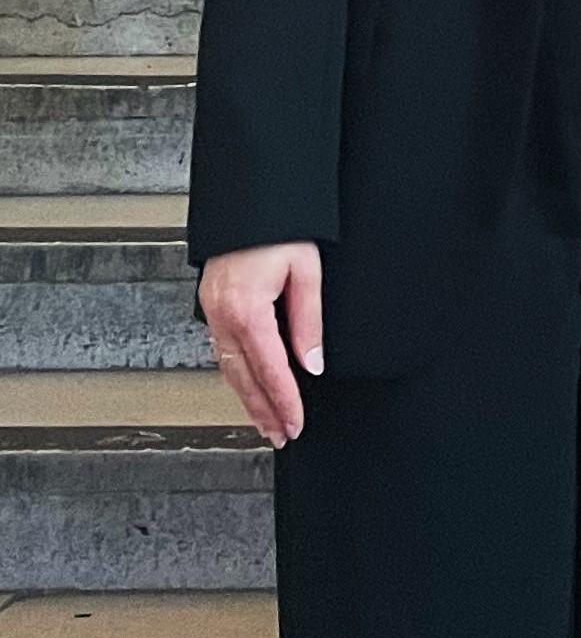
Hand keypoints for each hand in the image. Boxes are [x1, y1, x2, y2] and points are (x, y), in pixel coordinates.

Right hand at [197, 242, 323, 446]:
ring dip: (249, 398)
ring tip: (267, 422)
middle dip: (263, 411)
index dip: (284, 401)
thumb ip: (309, 320)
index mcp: (246, 310)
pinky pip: (224, 352)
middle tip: (281, 435)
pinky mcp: (211, 307)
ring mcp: (212, 313)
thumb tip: (313, 364)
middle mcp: (223, 317)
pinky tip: (250, 387)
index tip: (295, 424)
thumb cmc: (279, 228)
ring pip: (229, 369)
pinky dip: (238, 375)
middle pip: (243, 378)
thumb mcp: (306, 270)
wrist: (249, 202)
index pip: (269, 369)